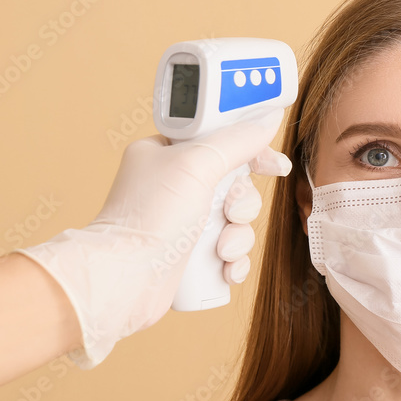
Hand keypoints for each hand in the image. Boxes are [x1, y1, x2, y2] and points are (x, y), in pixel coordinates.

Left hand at [12, 108, 288, 369]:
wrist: (125, 280)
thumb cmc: (149, 219)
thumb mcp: (196, 165)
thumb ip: (236, 141)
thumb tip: (268, 119)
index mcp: (166, 154)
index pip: (220, 140)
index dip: (252, 152)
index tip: (275, 165)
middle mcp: (174, 186)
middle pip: (235, 185)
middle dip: (242, 205)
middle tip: (230, 213)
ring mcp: (182, 222)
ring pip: (235, 222)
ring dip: (238, 238)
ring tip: (221, 251)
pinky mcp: (189, 255)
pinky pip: (230, 252)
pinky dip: (233, 261)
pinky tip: (225, 269)